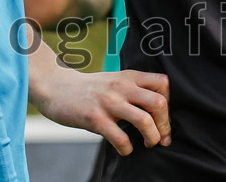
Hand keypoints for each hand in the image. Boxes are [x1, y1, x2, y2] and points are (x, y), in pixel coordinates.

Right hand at [34, 65, 170, 155]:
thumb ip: (133, 88)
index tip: (163, 117)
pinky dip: (127, 149)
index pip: (162, 82)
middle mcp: (122, 87)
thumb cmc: (89, 89)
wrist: (56, 87)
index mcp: (129, 76)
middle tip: (163, 137)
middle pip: (159, 103)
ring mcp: (109, 103)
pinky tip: (125, 149)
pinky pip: (121, 138)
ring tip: (149, 144)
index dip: (169, 102)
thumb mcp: (114, 80)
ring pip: (144, 121)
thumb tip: (157, 108)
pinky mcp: (95, 119)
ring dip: (152, 137)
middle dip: (165, 125)